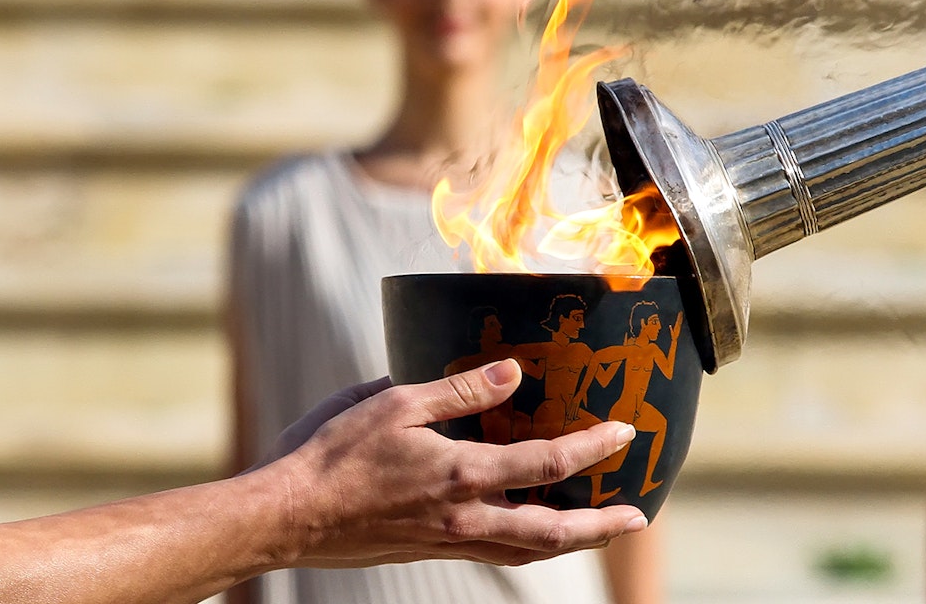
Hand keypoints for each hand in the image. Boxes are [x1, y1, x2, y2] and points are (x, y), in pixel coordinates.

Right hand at [259, 359, 646, 567]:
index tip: (624, 432)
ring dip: (571, 541)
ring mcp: (447, 540)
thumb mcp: (395, 404)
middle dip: (600, 525)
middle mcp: (463, 517)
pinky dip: (528, 544)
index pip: (546, 465)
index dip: (592, 448)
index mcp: (460, 475)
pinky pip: (495, 551)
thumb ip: (458, 391)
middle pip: (552, 531)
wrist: (287, 518)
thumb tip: (512, 374)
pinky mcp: (429, 549)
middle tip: (638, 518)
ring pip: (526, 549)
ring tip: (600, 529)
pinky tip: (531, 533)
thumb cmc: (333, 454)